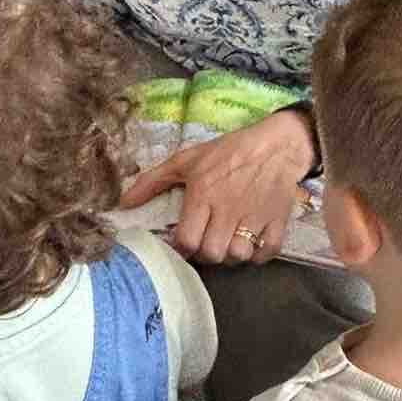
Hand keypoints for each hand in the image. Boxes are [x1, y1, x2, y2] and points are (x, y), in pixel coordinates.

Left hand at [118, 109, 315, 265]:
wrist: (276, 144)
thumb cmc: (228, 151)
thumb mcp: (187, 159)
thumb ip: (153, 181)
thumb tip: (124, 203)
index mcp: (203, 195)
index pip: (186, 240)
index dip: (182, 247)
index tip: (184, 241)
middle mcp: (228, 210)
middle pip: (211, 253)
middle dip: (205, 253)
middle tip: (206, 241)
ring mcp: (255, 217)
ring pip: (238, 256)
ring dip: (231, 254)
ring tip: (227, 243)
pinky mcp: (277, 221)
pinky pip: (266, 253)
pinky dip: (258, 255)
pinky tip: (251, 243)